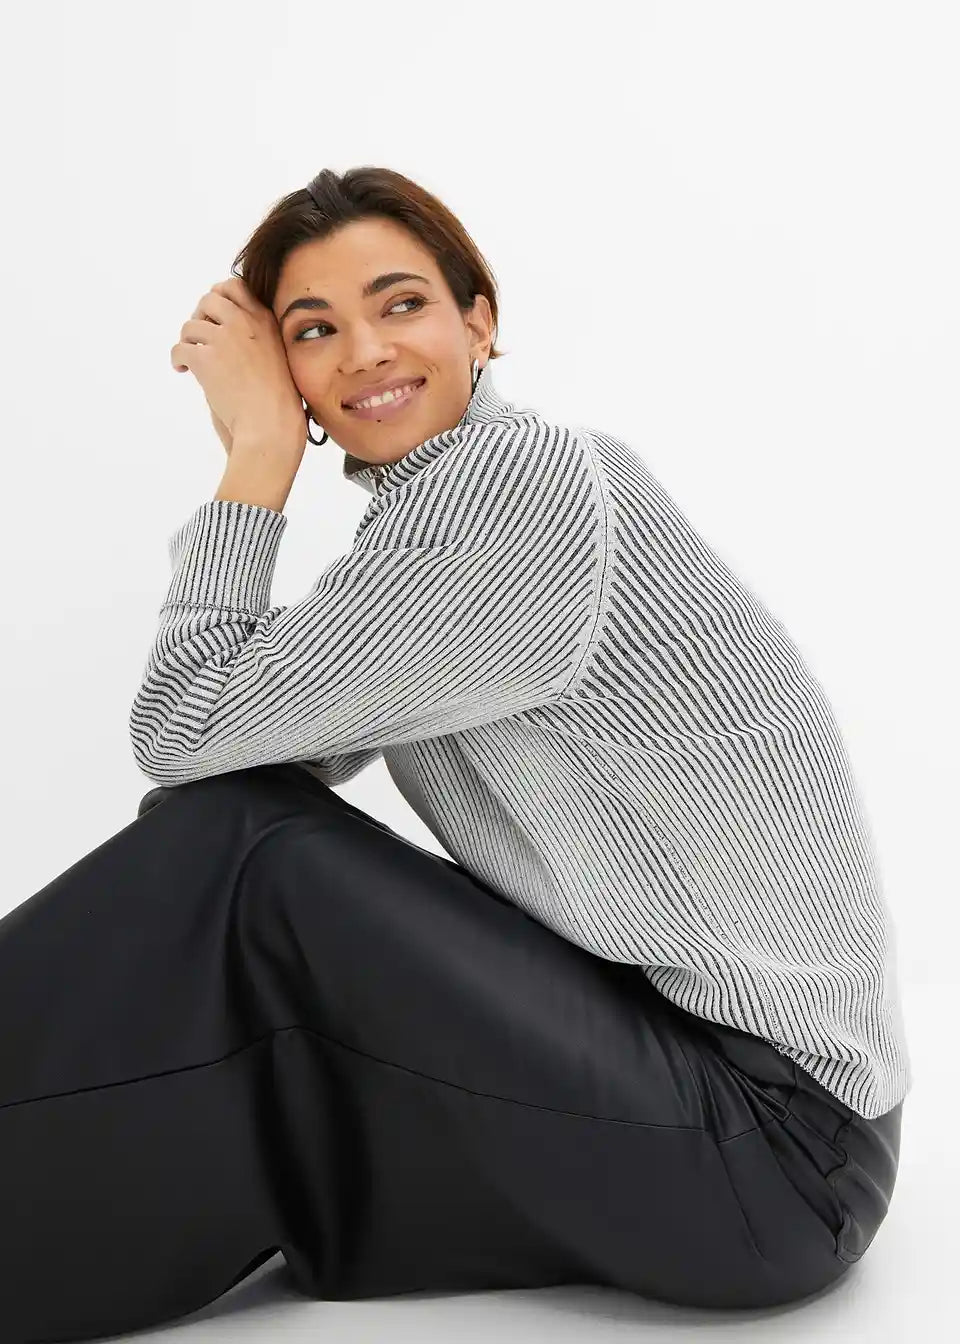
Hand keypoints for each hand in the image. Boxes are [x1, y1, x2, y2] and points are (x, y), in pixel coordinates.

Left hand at [171, 277, 305, 459]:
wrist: (271, 424)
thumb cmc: (280, 401)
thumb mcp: (279, 355)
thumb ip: (258, 337)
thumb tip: (228, 329)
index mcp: (265, 320)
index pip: (235, 287)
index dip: (219, 296)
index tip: (214, 314)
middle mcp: (244, 323)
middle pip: (208, 300)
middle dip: (200, 315)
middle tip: (199, 337)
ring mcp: (224, 339)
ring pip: (190, 326)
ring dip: (187, 341)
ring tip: (191, 360)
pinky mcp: (206, 359)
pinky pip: (179, 348)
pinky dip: (177, 359)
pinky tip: (183, 370)